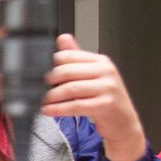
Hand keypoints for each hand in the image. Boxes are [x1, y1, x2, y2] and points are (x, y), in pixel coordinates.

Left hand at [41, 34, 146, 160]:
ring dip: (51, 96)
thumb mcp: (93, 76)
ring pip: (70, 89)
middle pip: (68, 72)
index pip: (70, 56)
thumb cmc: (106, 99)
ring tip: (40, 101)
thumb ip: (77, 59)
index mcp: (101, 61)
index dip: (51, 64)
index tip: (38, 72)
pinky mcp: (106, 105)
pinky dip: (58, 109)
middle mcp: (106, 71)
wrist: (124, 123)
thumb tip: (62, 38)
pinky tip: (48, 111)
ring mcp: (108, 88)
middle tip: (35, 87)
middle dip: (48, 81)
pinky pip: (76, 105)